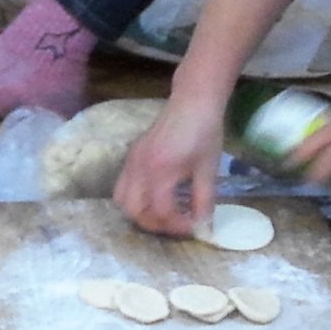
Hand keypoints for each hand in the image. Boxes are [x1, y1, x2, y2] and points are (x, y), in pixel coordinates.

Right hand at [113, 91, 228, 235]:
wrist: (193, 102)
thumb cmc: (205, 133)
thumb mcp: (209, 170)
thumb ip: (204, 201)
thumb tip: (203, 227)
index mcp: (160, 171)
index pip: (160, 211)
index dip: (176, 226)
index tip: (193, 227)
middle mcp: (139, 168)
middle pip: (134, 210)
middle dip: (154, 224)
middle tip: (175, 225)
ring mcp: (131, 161)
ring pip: (122, 200)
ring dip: (139, 213)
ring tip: (162, 214)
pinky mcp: (131, 156)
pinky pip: (122, 185)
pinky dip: (134, 198)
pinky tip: (155, 197)